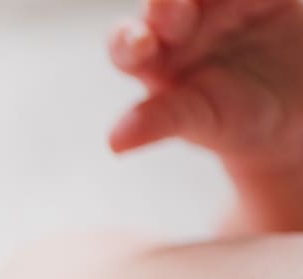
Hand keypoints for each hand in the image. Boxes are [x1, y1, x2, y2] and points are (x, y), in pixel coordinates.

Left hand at [107, 0, 302, 172]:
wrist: (293, 112)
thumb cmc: (234, 120)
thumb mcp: (201, 121)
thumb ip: (160, 121)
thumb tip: (114, 144)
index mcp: (153, 62)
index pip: (127, 47)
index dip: (128, 41)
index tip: (141, 44)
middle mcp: (177, 27)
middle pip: (164, 6)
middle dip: (166, 5)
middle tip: (172, 10)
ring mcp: (216, 6)